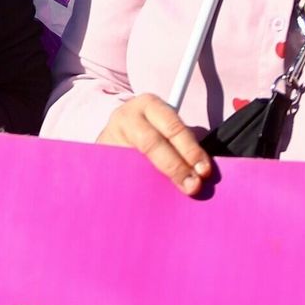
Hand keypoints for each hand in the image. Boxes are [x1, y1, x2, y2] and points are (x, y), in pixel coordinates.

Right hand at [96, 93, 212, 193]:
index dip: (190, 150)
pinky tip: (145, 200)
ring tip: (168, 197)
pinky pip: (118, 172)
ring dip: (152, 181)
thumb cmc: (152, 131)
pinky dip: (132, 187)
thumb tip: (203, 172)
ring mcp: (109, 134)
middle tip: (192, 186)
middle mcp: (127, 116)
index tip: (204, 171)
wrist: (118, 132)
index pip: (172, 127)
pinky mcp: (99, 152)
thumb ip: (182, 144)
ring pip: (132, 159)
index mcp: (149, 105)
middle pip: (151, 142)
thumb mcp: (166, 128)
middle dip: (175, 166)